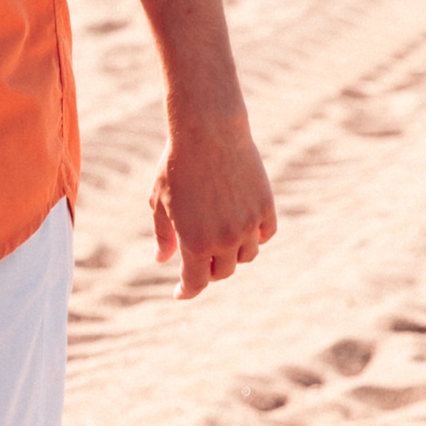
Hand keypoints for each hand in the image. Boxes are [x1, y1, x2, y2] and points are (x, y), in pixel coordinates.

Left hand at [153, 109, 276, 299]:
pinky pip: (265, 235)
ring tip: (220, 240)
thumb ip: (163, 235)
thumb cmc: (177, 165)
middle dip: (208, 270)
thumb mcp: (159, 201)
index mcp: (194, 242)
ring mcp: (248, 225)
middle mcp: (224, 239)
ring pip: (246, 256)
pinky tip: (243, 229)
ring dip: (232, 254)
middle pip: (222, 272)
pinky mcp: (266, 208)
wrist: (209, 132)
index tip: (180, 293)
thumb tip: (162, 260)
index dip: (186, 291)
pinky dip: (255, 237)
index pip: (195, 283)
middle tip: (198, 259)